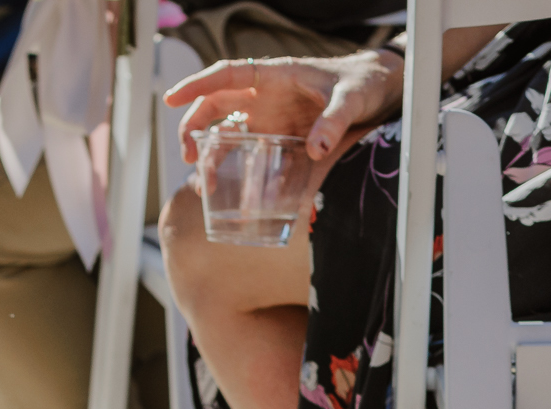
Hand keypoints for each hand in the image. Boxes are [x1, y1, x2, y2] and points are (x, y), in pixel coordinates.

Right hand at [163, 50, 400, 163]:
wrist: (379, 91)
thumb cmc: (363, 82)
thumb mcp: (352, 98)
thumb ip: (334, 121)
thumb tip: (315, 149)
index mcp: (275, 75)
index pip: (226, 75)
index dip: (196, 85)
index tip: (171, 99)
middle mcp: (264, 96)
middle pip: (214, 106)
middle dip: (193, 129)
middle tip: (188, 157)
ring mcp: (268, 117)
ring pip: (224, 132)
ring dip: (208, 155)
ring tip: (204, 184)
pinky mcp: (276, 136)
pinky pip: (247, 153)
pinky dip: (235, 171)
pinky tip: (228, 191)